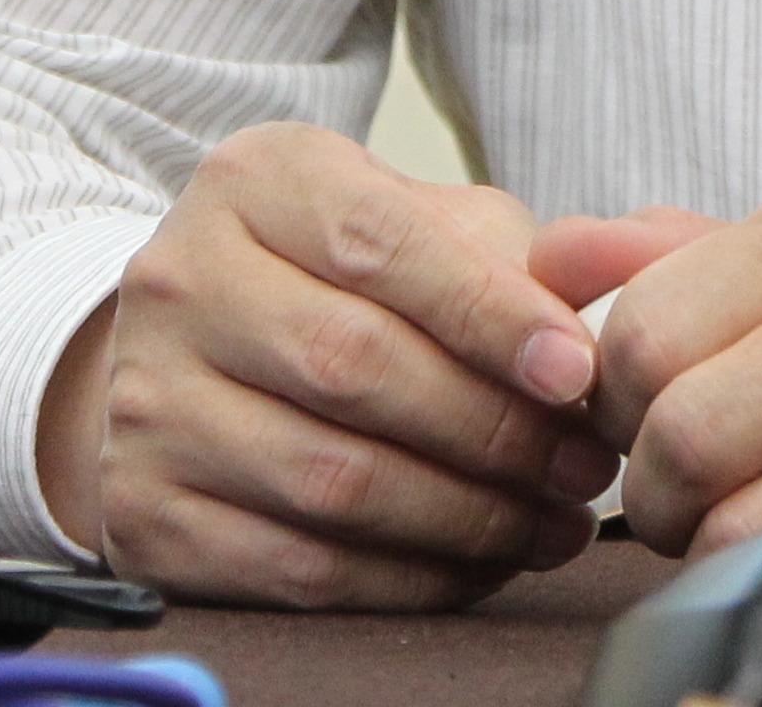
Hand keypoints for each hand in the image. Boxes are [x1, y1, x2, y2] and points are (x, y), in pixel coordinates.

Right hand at [39, 122, 616, 606]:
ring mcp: (149, 399)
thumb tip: (616, 280)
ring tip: (549, 521)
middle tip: (582, 466)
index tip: (577, 371)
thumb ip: (521, 251)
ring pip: (331, 479)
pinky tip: (476, 563)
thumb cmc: (343, 282)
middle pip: (354, 366)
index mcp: (254, 182)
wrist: (197, 356)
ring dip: (467, 516)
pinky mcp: (145, 508)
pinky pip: (299, 565)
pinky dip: (408, 577)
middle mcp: (180, 280)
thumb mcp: (423, 226)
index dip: (488, 314)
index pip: (379, 245)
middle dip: (495, 429)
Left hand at [532, 179, 761, 607]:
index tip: (650, 419)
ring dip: (717, 543)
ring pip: (731, 512)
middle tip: (692, 492)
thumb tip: (548, 259)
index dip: (618, 399)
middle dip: (658, 484)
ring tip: (760, 519)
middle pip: (678, 423)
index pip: (643, 322)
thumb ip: (680, 250)